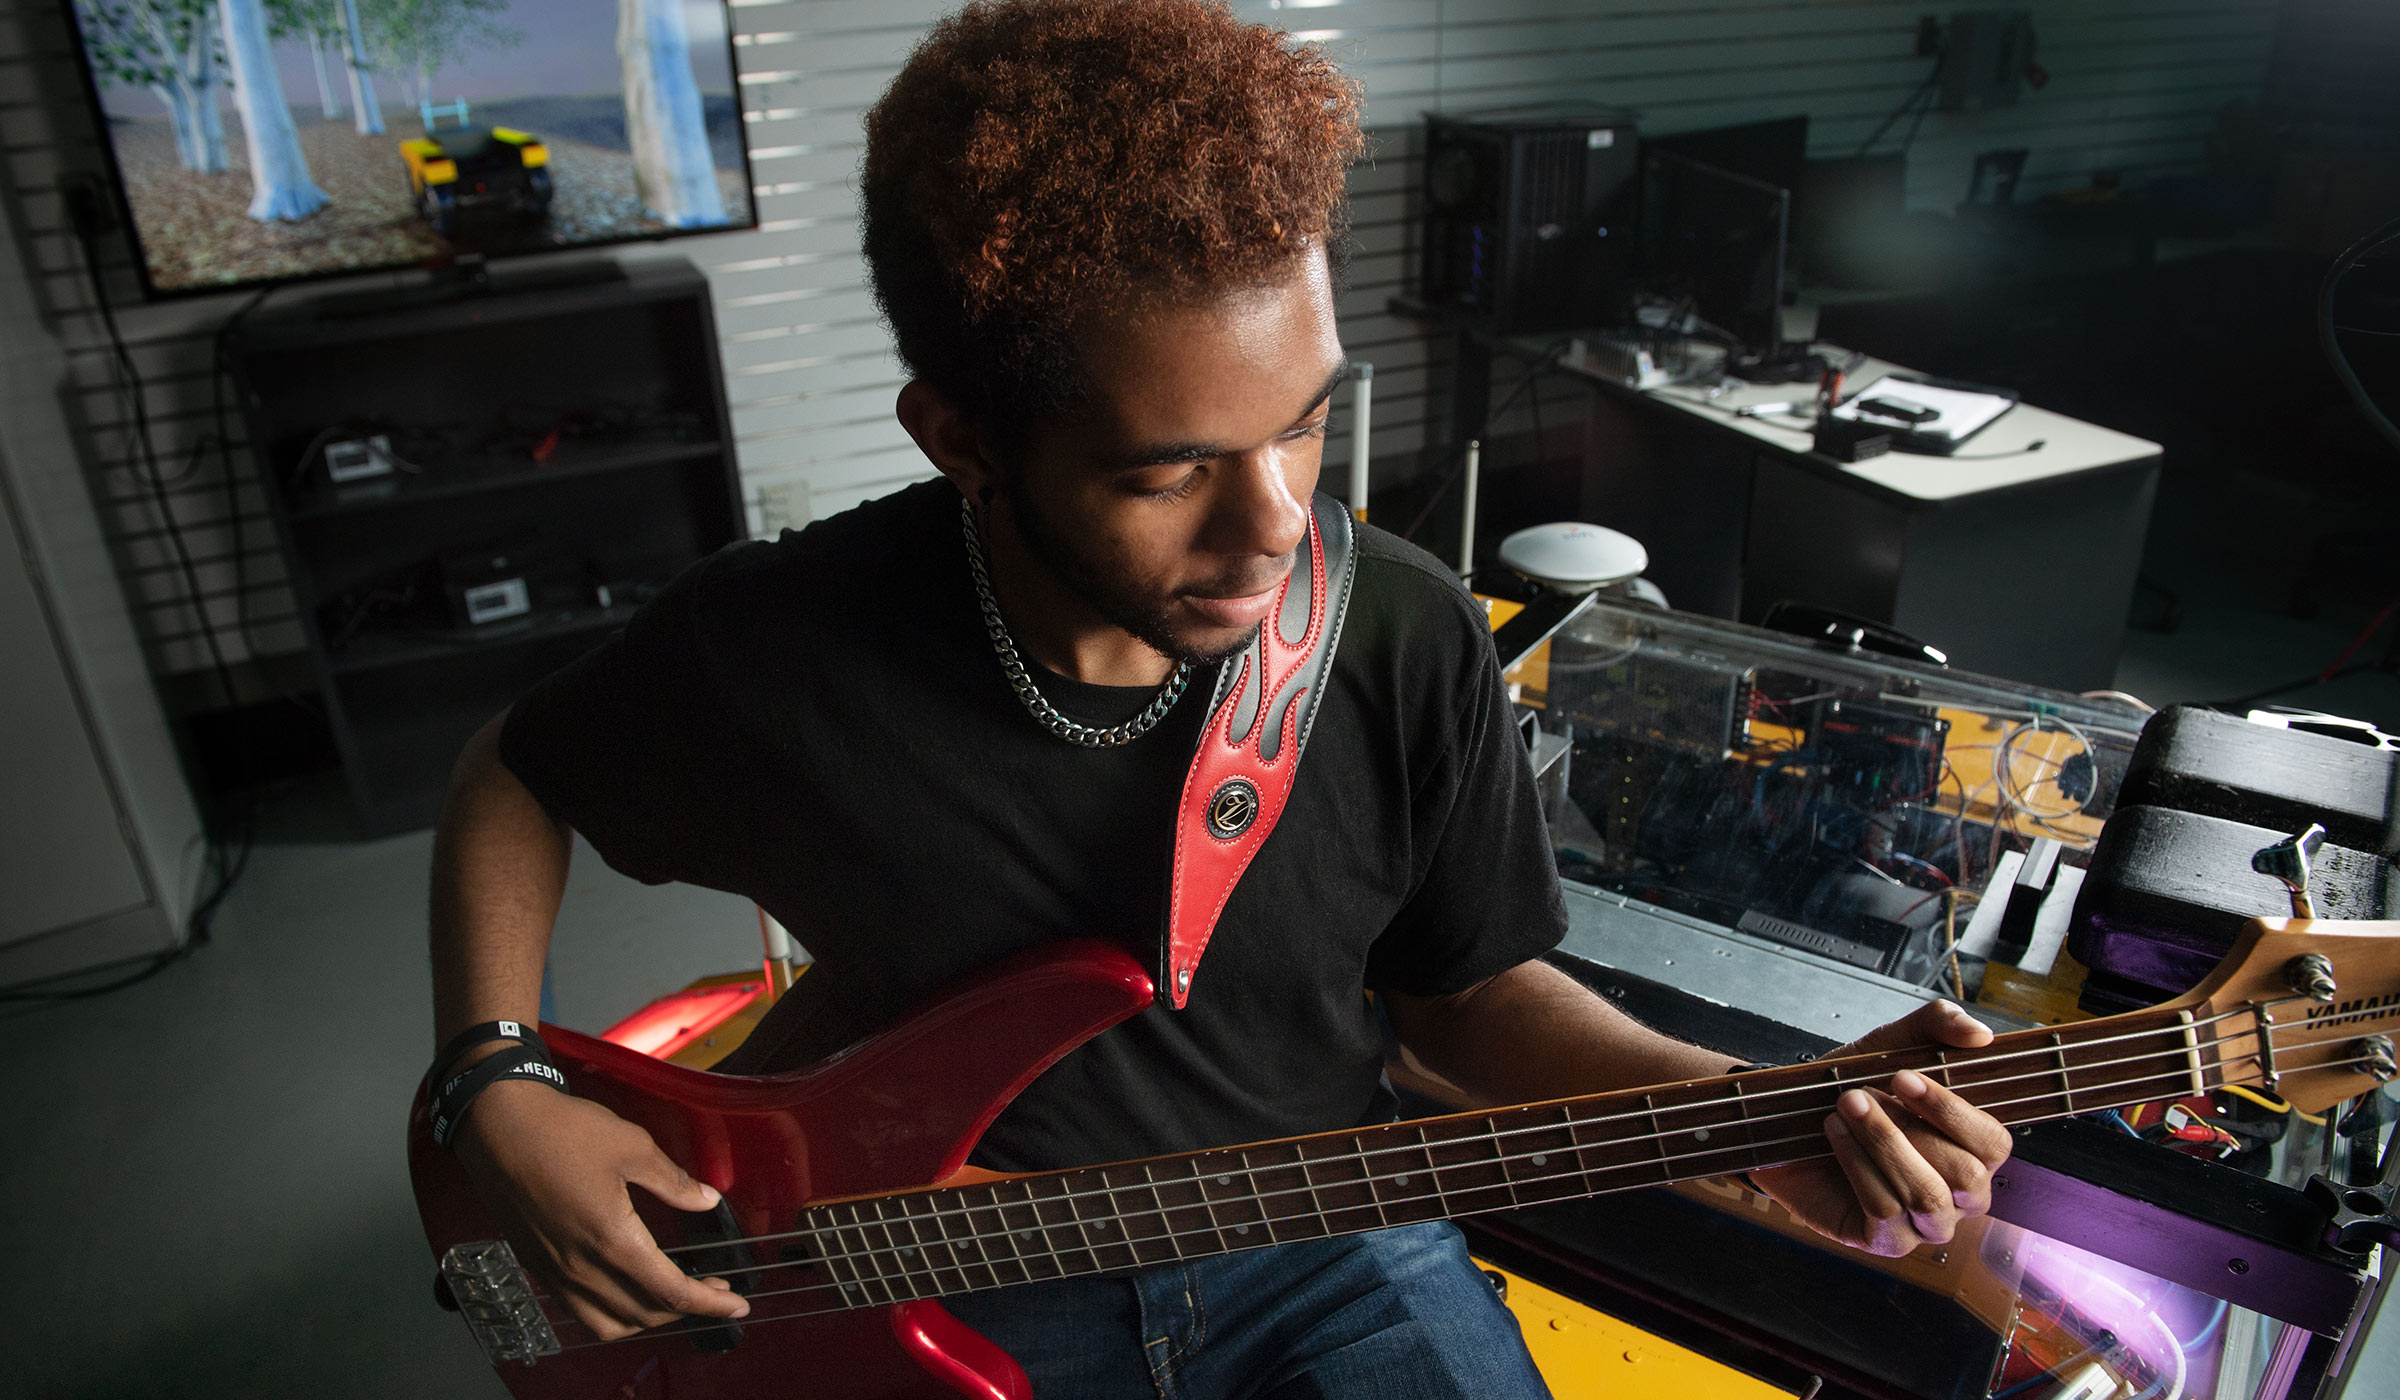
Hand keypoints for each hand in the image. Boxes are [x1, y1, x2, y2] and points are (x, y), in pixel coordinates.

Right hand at [453, 1079, 750, 1338]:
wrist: (498, 1124)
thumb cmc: (560, 1131)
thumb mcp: (633, 1146)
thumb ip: (673, 1182)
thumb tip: (705, 1199)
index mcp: (611, 1240)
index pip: (672, 1292)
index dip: (710, 1304)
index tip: (736, 1305)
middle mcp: (581, 1267)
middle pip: (645, 1314)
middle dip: (687, 1309)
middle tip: (714, 1291)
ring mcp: (555, 1271)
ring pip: (610, 1323)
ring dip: (648, 1317)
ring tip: (673, 1296)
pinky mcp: (537, 1265)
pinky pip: (580, 1310)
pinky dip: (612, 1313)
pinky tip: (627, 1290)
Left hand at [1747, 1000, 2013, 1257]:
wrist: (1792, 1120)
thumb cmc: (1855, 1086)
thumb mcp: (1892, 1045)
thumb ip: (1938, 1026)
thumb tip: (1981, 1034)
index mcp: (1974, 1152)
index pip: (1994, 1144)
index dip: (1954, 1112)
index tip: (1904, 1076)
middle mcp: (1962, 1196)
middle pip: (1964, 1175)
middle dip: (1908, 1129)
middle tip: (1859, 1093)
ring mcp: (1927, 1225)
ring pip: (1924, 1196)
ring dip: (1880, 1144)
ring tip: (1843, 1108)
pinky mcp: (1887, 1241)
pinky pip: (1885, 1211)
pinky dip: (1856, 1166)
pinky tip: (1834, 1135)